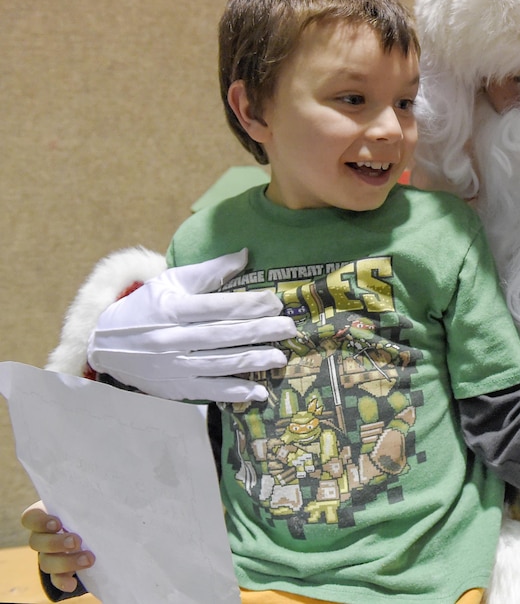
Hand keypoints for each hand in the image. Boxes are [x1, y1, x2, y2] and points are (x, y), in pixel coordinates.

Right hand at [22, 501, 93, 593]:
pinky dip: (63, 582)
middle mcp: (43, 536)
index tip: (58, 524)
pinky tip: (72, 584)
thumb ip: (90, 504)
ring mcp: (48, 555)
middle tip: (76, 541)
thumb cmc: (91, 511)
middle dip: (56, 543)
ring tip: (89, 559)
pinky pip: (55, 579)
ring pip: (46, 562)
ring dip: (66, 562)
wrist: (97, 531)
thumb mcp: (89, 506)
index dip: (40, 522)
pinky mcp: (58, 571)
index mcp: (46, 516)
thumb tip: (107, 502)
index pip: (31, 518)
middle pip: (37, 542)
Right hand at [88, 249, 295, 401]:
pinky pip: (211, 390)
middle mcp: (173, 339)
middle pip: (224, 335)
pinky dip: (236, 392)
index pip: (217, 307)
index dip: (249, 304)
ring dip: (254, 361)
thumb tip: (245, 254)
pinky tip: (260, 391)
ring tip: (280, 357)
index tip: (275, 302)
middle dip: (260, 332)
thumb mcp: (170, 283)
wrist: (104, 345)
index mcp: (173, 309)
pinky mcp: (176, 387)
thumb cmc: (144, 308)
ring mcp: (174, 366)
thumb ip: (209, 271)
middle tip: (288, 328)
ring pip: (221, 364)